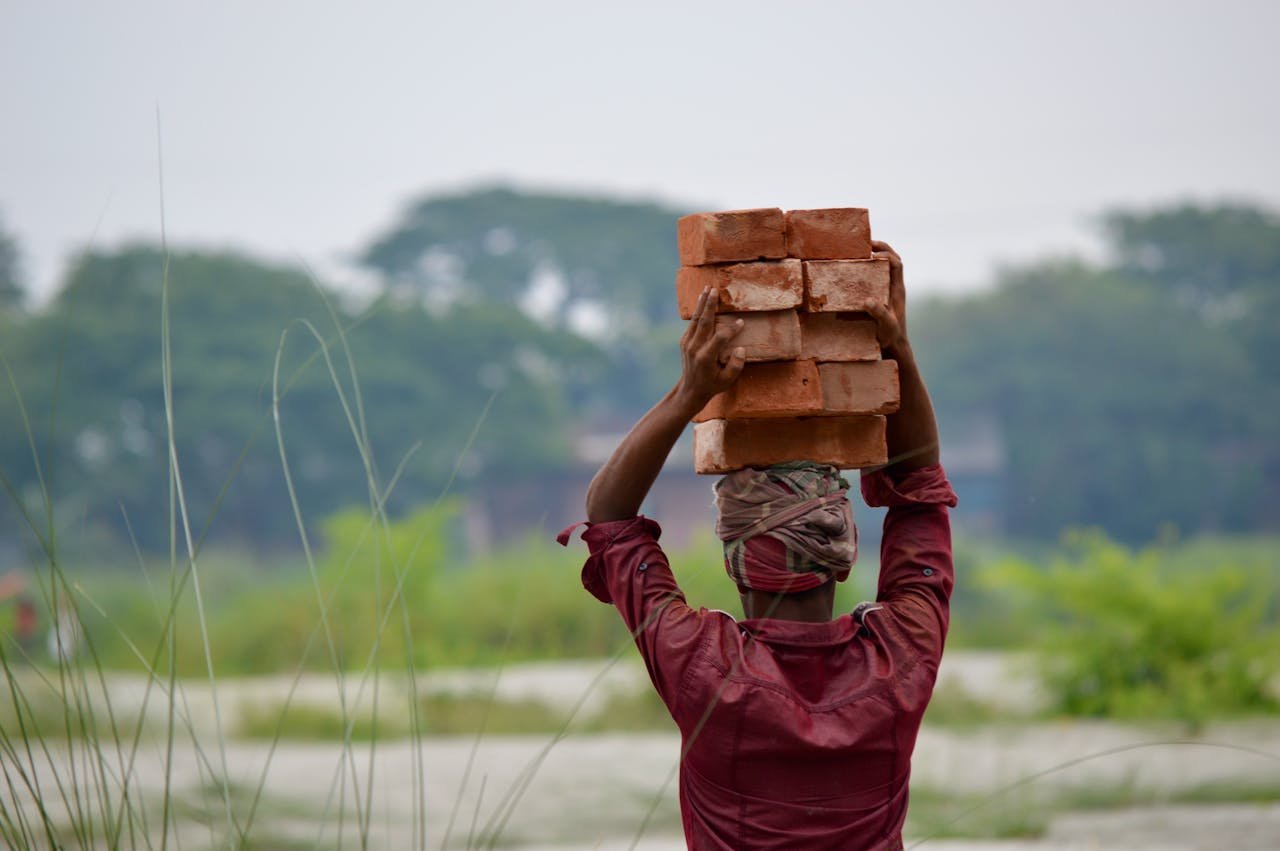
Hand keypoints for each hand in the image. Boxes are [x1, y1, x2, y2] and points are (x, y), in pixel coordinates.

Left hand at [675, 288, 745, 409]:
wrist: (691, 390)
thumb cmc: (713, 385)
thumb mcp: (727, 381)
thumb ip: (735, 366)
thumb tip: (741, 349)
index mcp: (705, 358)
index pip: (719, 338)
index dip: (731, 330)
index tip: (741, 323)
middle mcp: (694, 348)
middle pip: (704, 322)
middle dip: (710, 305)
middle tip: (714, 290)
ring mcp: (687, 344)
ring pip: (696, 320)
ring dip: (702, 304)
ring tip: (707, 289)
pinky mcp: (684, 341)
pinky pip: (692, 323)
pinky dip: (698, 311)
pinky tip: (703, 301)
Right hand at [866, 240, 907, 352]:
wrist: (894, 344)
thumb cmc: (891, 335)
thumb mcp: (886, 326)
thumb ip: (879, 314)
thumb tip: (867, 301)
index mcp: (897, 289)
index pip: (897, 264)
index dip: (886, 254)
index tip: (871, 253)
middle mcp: (894, 286)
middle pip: (893, 259)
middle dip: (881, 248)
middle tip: (864, 244)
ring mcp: (888, 290)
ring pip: (885, 266)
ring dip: (875, 256)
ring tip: (858, 251)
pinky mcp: (880, 295)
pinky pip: (876, 276)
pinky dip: (868, 268)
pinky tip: (855, 269)